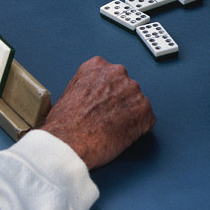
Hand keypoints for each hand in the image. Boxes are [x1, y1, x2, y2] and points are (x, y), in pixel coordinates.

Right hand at [40, 56, 154, 169]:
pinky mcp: (144, 110)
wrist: (69, 143)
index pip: (110, 75)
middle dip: (119, 101)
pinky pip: (146, 120)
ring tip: (112, 129)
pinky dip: (138, 129)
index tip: (102, 102)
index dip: (106, 92)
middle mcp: (118, 73)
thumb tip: (91, 96)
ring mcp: (133, 91)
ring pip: (136, 103)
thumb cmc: (64, 124)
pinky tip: (122, 136)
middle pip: (125, 87)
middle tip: (107, 117)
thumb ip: (87, 87)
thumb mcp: (68, 92)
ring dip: (129, 114)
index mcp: (97, 66)